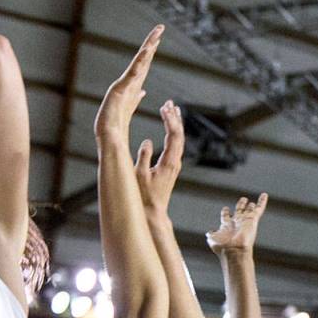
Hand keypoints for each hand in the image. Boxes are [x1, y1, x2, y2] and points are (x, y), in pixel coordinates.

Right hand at [94, 25, 163, 138]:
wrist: (108, 136)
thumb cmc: (115, 125)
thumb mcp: (129, 108)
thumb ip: (135, 98)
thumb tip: (142, 91)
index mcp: (133, 86)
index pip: (144, 65)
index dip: (151, 52)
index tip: (158, 39)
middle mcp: (128, 82)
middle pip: (143, 59)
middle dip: (151, 42)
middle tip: (161, 27)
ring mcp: (124, 84)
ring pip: (139, 61)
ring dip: (149, 46)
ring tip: (158, 33)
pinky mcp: (120, 89)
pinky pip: (133, 72)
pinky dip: (140, 60)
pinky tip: (148, 50)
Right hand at [136, 100, 184, 216]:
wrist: (152, 214)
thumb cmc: (143, 197)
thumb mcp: (139, 176)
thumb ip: (143, 158)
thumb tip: (147, 141)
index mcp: (169, 162)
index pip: (173, 136)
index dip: (170, 120)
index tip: (164, 107)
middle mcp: (175, 162)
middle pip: (179, 135)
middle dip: (174, 118)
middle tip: (169, 103)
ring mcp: (174, 165)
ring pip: (178, 140)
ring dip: (174, 124)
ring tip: (170, 111)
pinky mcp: (170, 168)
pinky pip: (174, 146)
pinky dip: (171, 134)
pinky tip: (168, 130)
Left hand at [206, 194, 267, 255]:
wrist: (233, 250)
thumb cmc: (222, 246)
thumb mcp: (212, 239)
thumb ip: (211, 234)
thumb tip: (209, 233)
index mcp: (226, 226)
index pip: (226, 217)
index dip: (226, 212)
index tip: (226, 208)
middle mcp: (236, 223)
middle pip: (239, 211)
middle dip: (240, 206)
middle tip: (243, 199)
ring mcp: (245, 221)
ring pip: (249, 210)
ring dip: (251, 206)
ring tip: (252, 202)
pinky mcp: (253, 220)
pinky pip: (259, 209)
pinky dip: (262, 201)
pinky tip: (264, 195)